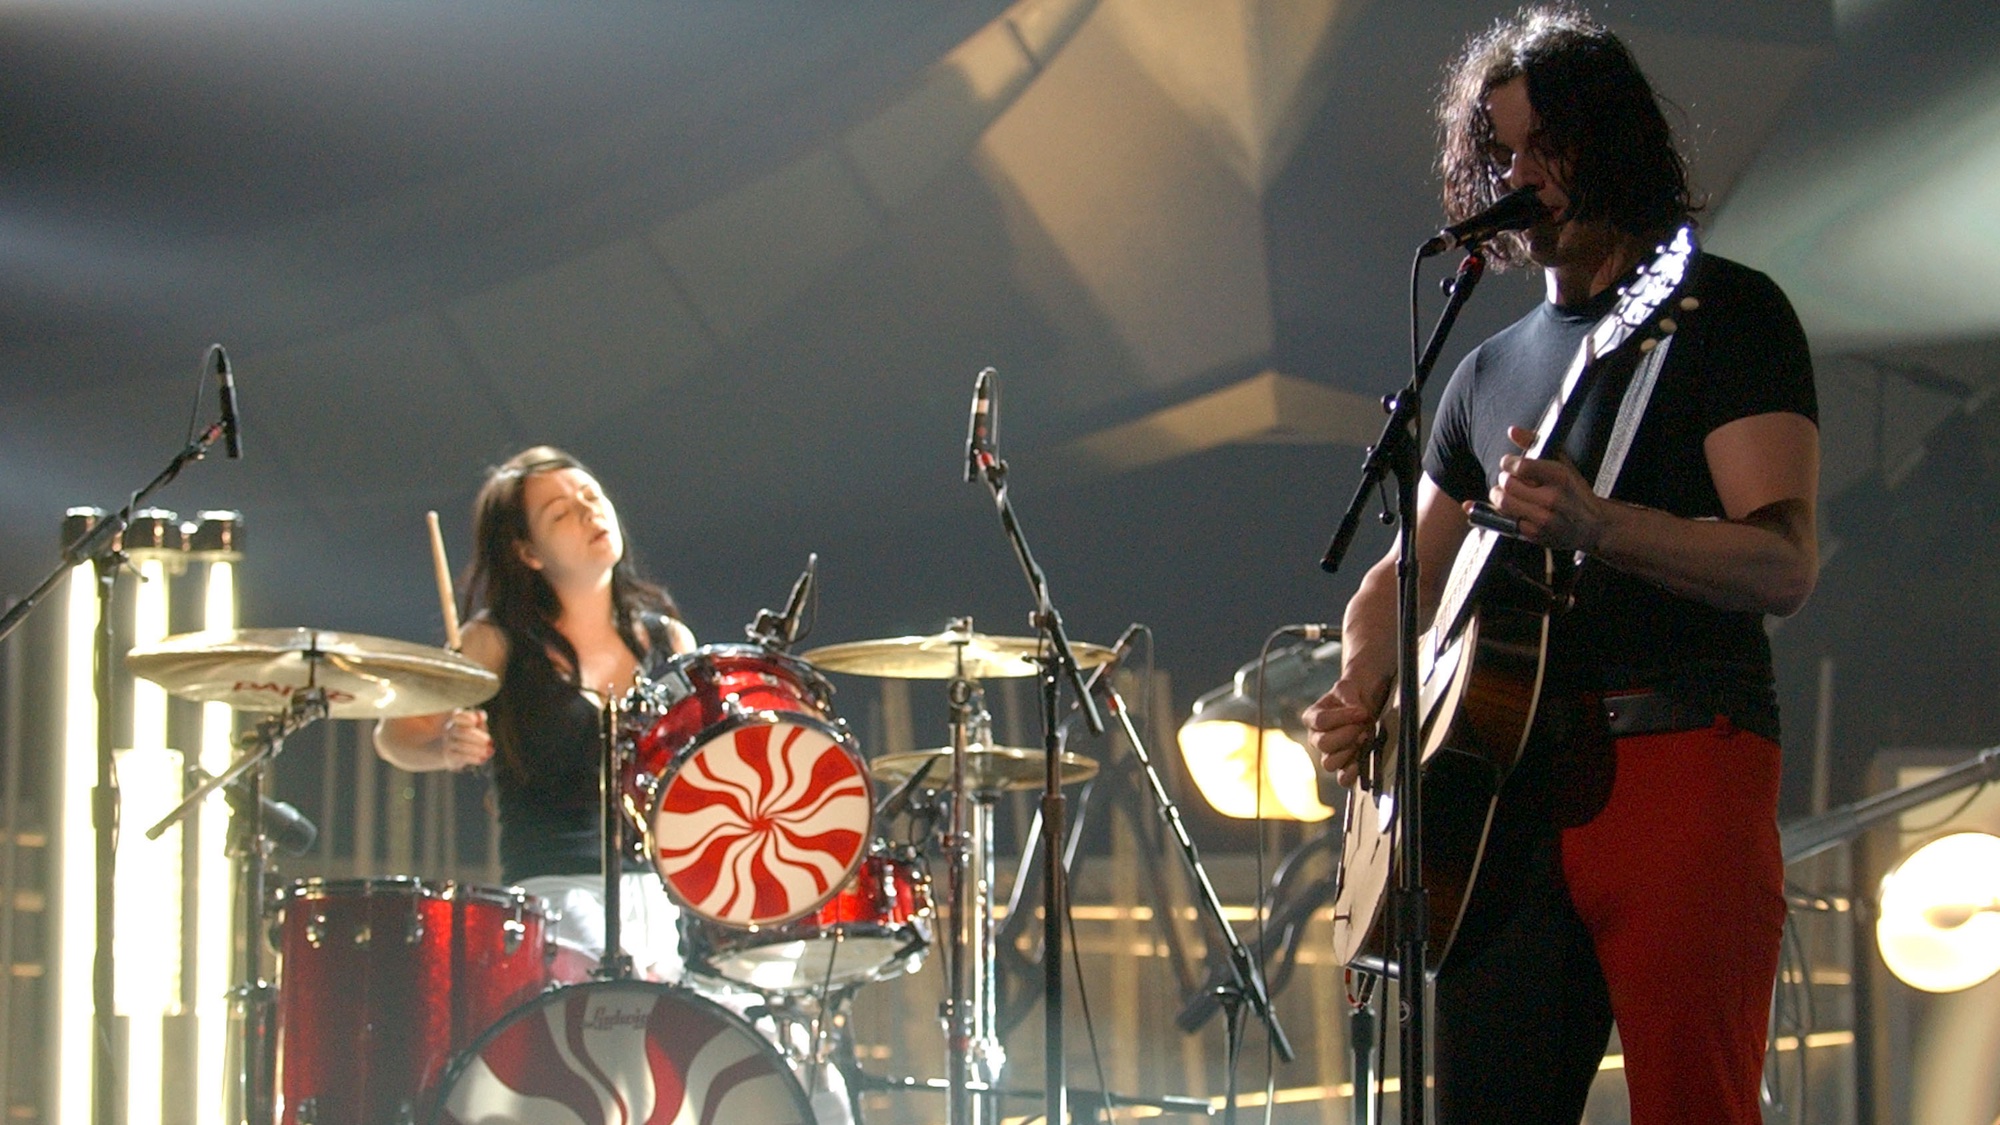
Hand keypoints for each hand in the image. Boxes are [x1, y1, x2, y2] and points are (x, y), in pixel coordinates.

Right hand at [441, 708, 492, 770]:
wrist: (450, 752)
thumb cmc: (468, 735)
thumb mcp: (475, 726)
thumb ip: (480, 720)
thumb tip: (481, 715)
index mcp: (456, 720)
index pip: (458, 716)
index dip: (467, 718)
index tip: (476, 721)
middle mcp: (450, 731)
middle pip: (463, 732)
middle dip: (478, 737)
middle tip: (489, 741)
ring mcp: (448, 743)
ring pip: (462, 746)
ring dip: (477, 749)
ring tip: (489, 751)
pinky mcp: (449, 756)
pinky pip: (460, 757)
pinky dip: (473, 758)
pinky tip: (482, 759)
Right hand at [1302, 679, 1379, 787]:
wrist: (1365, 705)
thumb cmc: (1353, 696)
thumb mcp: (1349, 686)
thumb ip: (1349, 696)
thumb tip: (1358, 712)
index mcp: (1311, 717)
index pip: (1321, 721)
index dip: (1343, 717)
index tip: (1361, 711)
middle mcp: (1315, 738)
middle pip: (1324, 744)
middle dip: (1347, 734)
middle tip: (1362, 726)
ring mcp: (1328, 754)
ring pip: (1329, 763)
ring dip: (1349, 751)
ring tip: (1363, 738)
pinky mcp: (1343, 766)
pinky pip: (1342, 779)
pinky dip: (1350, 774)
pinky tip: (1360, 763)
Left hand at [1481, 425, 1605, 552]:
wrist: (1593, 526)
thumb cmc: (1575, 492)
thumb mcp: (1562, 463)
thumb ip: (1535, 444)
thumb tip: (1512, 430)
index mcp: (1560, 476)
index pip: (1521, 466)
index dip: (1508, 462)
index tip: (1509, 463)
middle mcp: (1552, 498)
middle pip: (1508, 484)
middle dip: (1504, 479)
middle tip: (1509, 479)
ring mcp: (1544, 519)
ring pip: (1503, 503)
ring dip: (1499, 495)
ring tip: (1508, 493)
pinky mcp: (1536, 534)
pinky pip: (1507, 520)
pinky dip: (1506, 513)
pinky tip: (1516, 509)